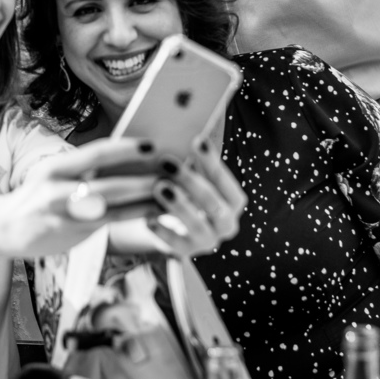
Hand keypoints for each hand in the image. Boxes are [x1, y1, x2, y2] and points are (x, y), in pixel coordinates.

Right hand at [0, 139, 163, 258]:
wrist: (5, 228)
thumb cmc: (40, 196)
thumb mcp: (55, 174)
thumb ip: (86, 168)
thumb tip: (131, 155)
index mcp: (56, 167)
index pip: (95, 154)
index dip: (125, 149)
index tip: (153, 145)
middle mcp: (58, 190)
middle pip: (108, 184)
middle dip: (143, 179)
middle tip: (173, 171)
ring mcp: (65, 216)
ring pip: (113, 208)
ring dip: (146, 200)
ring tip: (174, 192)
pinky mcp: (72, 234)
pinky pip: (111, 224)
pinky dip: (136, 216)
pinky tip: (157, 211)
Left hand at [146, 140, 245, 256]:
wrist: (177, 226)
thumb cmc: (188, 191)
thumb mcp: (196, 175)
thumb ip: (196, 161)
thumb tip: (188, 127)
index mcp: (232, 202)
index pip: (227, 183)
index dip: (213, 162)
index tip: (197, 139)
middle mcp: (226, 224)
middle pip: (214, 205)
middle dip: (191, 182)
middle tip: (166, 162)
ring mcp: (208, 241)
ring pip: (197, 226)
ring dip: (178, 206)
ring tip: (158, 187)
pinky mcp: (187, 253)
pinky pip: (176, 246)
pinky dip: (162, 232)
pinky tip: (147, 218)